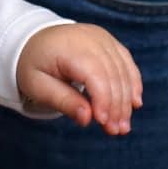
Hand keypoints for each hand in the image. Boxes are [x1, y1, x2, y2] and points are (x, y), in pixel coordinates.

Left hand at [16, 24, 142, 134]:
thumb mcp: (37, 86)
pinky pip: (126, 61)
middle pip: (112, 75)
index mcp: (70, 48)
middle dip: (117, 106)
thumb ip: (63, 101)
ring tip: (123, 125)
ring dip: (127, 99)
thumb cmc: (33, 64)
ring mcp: (101, 37)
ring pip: (122, 70)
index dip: (103, 100)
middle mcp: (89, 38)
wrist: (32, 38)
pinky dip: (132, 82)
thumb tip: (87, 119)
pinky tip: (135, 102)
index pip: (95, 75)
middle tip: (116, 131)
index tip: (103, 123)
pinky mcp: (108, 40)